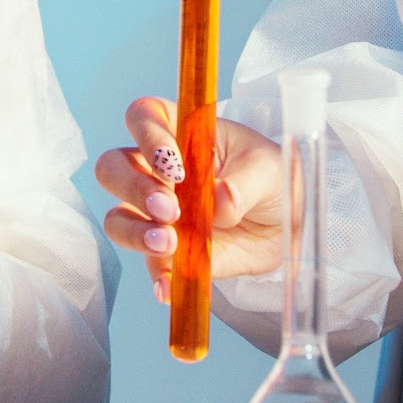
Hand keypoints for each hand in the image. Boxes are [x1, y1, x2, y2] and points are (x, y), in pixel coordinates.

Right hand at [94, 96, 283, 299]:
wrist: (289, 226)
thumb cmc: (273, 179)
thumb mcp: (269, 169)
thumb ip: (243, 182)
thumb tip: (219, 199)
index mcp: (181, 132)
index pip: (143, 117)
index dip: (147, 136)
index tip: (173, 168)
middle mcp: (158, 171)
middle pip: (113, 167)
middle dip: (133, 188)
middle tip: (170, 209)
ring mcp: (157, 215)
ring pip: (118, 218)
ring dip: (135, 232)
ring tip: (168, 244)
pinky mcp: (169, 254)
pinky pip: (150, 265)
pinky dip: (158, 276)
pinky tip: (170, 285)